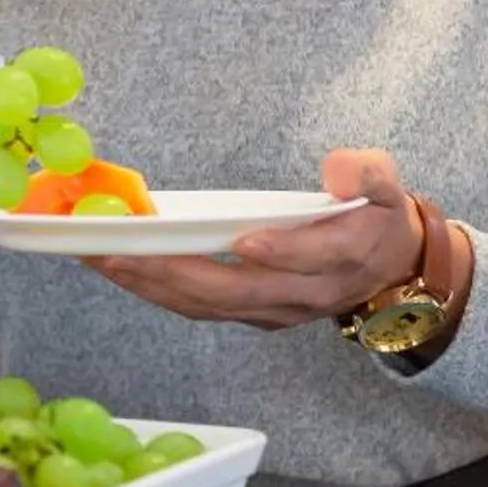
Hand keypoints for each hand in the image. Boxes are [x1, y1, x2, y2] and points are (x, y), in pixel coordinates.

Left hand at [87, 150, 425, 331]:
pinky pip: (197, 307)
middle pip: (235, 291)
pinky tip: (119, 268)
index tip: (243, 241)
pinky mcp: (249, 315)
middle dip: (174, 273)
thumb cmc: (376, 217)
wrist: (386, 268)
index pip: (309, 260)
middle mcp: (303, 294)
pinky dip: (156, 290)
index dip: (279, 253)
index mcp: (342, 258)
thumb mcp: (386, 184)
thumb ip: (367, 173)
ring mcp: (273, 310)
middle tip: (122, 250)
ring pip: (207, 305)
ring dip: (151, 284)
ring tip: (101, 257)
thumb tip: (339, 171)